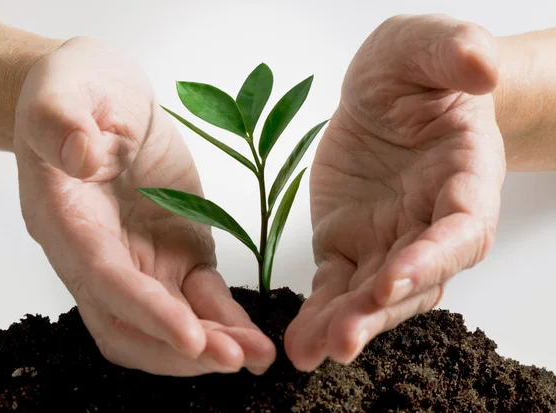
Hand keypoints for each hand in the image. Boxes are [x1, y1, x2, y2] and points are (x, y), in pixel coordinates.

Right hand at [13, 37, 274, 375]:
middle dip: (178, 350)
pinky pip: (201, 297)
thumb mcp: (64, 93)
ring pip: (172, 320)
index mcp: (67, 221)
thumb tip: (80, 156)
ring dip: (210, 345)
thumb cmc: (76, 92)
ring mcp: (142, 259)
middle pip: (132, 324)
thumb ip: (62, 124)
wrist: (102, 100)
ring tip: (257, 357)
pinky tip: (254, 338)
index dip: (145, 311)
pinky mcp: (177, 252)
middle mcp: (100, 256)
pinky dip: (225, 320)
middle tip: (232, 359)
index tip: (189, 336)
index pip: (104, 280)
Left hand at [285, 14, 504, 370]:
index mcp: (463, 178)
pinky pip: (336, 287)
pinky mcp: (349, 247)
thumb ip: (453, 49)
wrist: (386, 98)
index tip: (397, 275)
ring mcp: (388, 240)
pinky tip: (299, 341)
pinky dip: (319, 313)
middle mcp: (431, 222)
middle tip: (344, 339)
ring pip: (374, 294)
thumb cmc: (415, 71)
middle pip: (416, 280)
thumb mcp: (424, 44)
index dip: (433, 256)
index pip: (460, 228)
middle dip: (381, 310)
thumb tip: (482, 65)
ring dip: (347, 324)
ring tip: (312, 351)